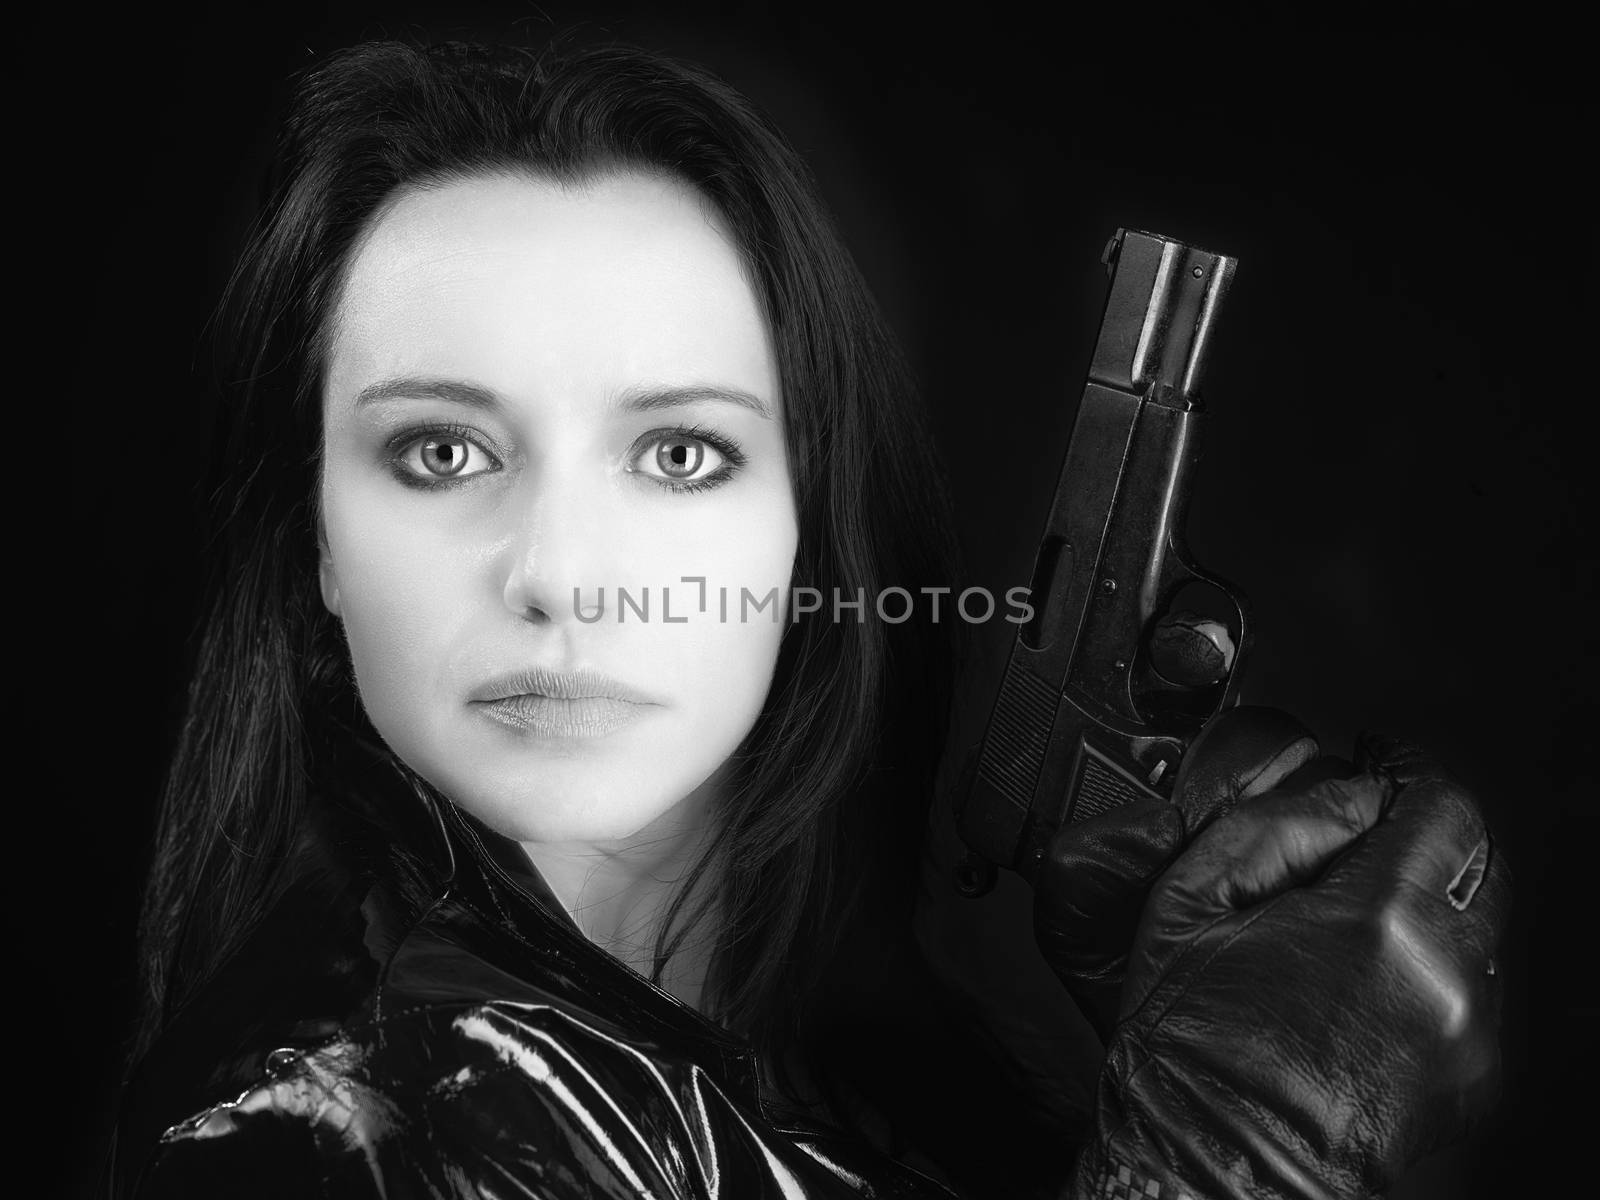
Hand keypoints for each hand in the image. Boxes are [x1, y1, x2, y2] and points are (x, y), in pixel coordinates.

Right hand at [1071, 731, 1509, 1199]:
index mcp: (1376, 923)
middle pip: (1479, 856)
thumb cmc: (1192, 1052)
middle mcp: (1444, 976)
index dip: (1410, 766)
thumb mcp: (1189, 905)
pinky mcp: (1473, 1071)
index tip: (1382, 756)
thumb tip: (1341, 793)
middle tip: (1368, 821)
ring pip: (1481, 918)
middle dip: (1427, 825)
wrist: (1212, 1167)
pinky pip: (1472, 981)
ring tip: (1351, 903)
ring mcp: (1468, 1030)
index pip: (1442, 805)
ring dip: (1432, 889)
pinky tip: (1363, 966)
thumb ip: (1272, 825)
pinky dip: (1432, 953)